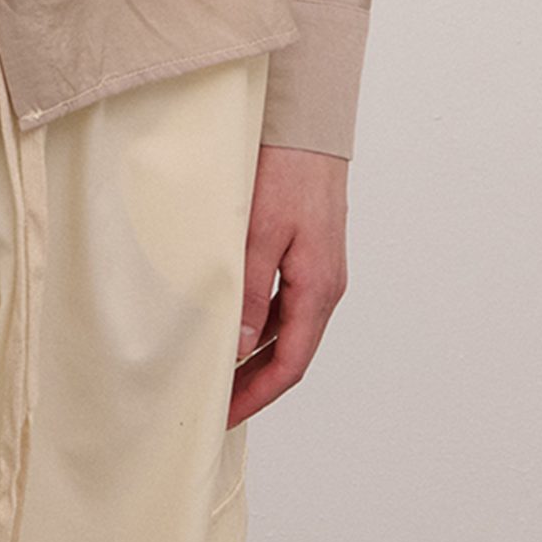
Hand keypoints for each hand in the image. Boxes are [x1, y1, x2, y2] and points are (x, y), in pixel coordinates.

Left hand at [227, 143, 349, 425]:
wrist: (309, 126)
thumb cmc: (287, 171)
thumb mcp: (259, 233)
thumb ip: (250, 291)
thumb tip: (238, 346)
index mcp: (318, 290)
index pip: (289, 364)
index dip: (257, 394)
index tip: (225, 414)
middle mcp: (326, 286)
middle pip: (290, 352)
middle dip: (254, 382)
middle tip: (216, 402)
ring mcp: (320, 270)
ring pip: (287, 328)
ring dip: (255, 354)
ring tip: (217, 369)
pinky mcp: (311, 253)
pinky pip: (286, 302)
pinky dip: (260, 322)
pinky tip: (233, 322)